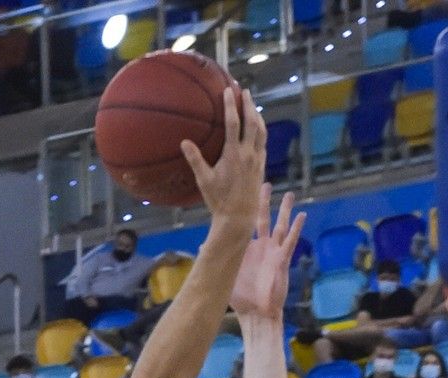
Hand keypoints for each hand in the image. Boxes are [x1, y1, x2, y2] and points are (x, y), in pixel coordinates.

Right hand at [181, 89, 265, 236]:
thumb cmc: (218, 200)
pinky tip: (258, 129)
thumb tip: (184, 142)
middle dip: (248, 105)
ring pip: (261, 131)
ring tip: (253, 106)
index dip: (230, 105)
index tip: (229, 91)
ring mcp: (257, 159)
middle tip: (245, 92)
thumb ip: (195, 160)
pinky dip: (261, 131)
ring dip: (257, 116)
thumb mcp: (204, 181)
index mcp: (233, 154)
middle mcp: (248, 154)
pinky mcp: (261, 166)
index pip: (233, 123)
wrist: (239, 216)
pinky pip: (263, 143)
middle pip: (251, 122)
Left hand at [229, 187, 304, 321]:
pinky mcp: (282, 260)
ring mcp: (273, 253)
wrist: (256, 314)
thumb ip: (218, 257)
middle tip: (265, 184)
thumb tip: (202, 245)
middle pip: (263, 219)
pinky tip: (302, 215)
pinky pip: (291, 242)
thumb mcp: (227, 274)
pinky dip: (296, 228)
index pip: (246, 224)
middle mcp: (262, 248)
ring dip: (285, 211)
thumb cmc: (242, 299)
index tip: (242, 193)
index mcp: (248, 249)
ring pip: (281, 226)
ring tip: (290, 195)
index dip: (245, 210)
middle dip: (264, 203)